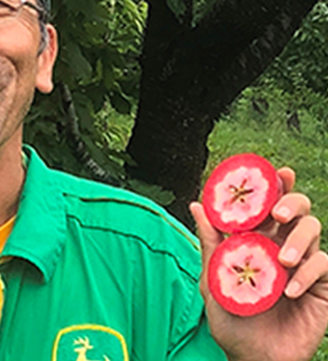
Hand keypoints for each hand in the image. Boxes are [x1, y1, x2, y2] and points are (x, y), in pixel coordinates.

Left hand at [190, 167, 327, 360]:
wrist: (252, 357)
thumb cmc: (232, 317)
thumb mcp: (214, 278)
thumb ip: (210, 242)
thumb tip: (196, 204)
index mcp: (256, 239)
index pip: (268, 204)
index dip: (276, 184)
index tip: (277, 170)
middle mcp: (281, 245)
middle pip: (297, 208)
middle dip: (291, 202)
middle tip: (279, 214)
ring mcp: (302, 264)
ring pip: (314, 230)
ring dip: (298, 239)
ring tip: (280, 260)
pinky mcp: (321, 285)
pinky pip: (323, 264)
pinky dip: (306, 273)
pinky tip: (289, 290)